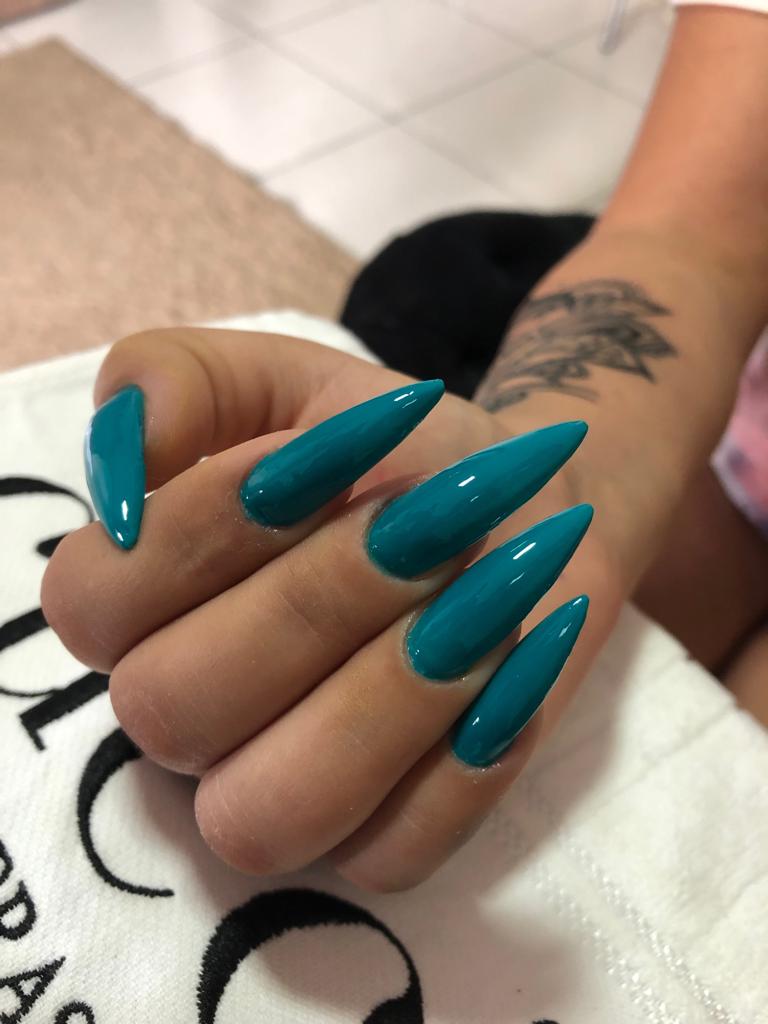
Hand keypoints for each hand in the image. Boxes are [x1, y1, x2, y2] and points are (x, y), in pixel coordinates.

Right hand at [42, 328, 620, 889]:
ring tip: (488, 598)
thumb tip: (127, 452)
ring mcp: (282, 793)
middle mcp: (194, 715)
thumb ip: (180, 379)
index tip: (315, 458)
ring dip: (385, 697)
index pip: (95, 604)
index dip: (199, 531)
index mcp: (146, 607)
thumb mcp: (292, 379)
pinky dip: (467, 762)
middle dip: (312, 602)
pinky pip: (393, 854)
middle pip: (175, 710)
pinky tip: (519, 661)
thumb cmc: (397, 448)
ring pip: (267, 814)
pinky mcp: (380, 844)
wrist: (521, 505)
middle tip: (432, 523)